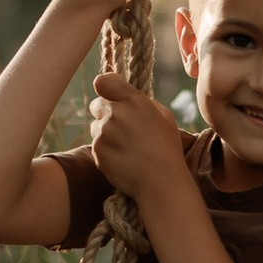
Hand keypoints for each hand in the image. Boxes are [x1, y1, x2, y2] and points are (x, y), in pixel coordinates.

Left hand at [89, 66, 190, 200]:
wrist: (160, 181)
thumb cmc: (167, 148)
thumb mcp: (164, 116)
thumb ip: (143, 102)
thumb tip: (128, 97)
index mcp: (134, 100)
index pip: (104, 81)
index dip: (105, 87)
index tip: (109, 94)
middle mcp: (116, 112)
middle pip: (96, 104)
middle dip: (105, 113)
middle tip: (121, 127)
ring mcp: (104, 132)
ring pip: (95, 126)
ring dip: (105, 133)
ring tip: (126, 147)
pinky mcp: (97, 150)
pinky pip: (95, 144)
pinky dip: (105, 150)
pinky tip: (122, 158)